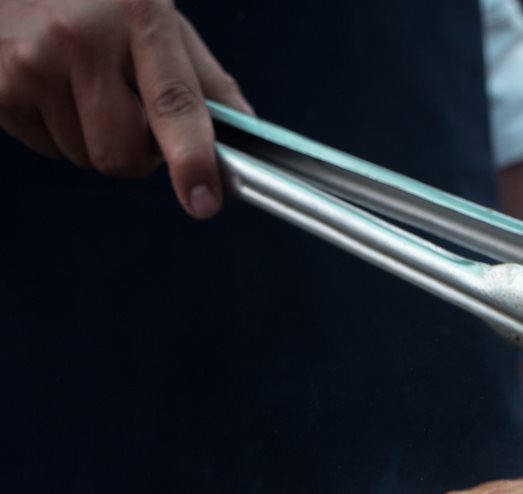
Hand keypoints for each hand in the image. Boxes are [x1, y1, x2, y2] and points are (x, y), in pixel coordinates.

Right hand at [0, 0, 251, 217]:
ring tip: (84, 86)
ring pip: (82, 156)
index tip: (203, 201)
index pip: (173, 103)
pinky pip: (45, 148)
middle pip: (121, 153)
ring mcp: (30, 60)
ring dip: (94, 139)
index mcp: (140, 16)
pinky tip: (53, 85)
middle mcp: (81, 37)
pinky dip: (57, 131)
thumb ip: (208, 82)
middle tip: (132, 112)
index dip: (191, 159)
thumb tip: (248, 137)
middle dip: (137, 152)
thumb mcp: (165, 22)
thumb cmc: (105, 0)